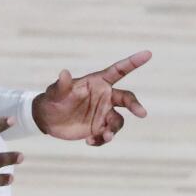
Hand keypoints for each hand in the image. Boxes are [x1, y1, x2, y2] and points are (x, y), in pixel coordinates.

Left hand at [32, 50, 150, 145]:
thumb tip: (63, 73)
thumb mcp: (55, 93)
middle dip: (135, 105)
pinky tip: (89, 142)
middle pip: (126, 99)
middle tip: (142, 113)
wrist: (48, 120)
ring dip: (113, 129)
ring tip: (105, 136)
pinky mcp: (100, 128)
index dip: (133, 62)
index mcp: (98, 82)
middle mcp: (105, 97)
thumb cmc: (53, 100)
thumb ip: (62, 85)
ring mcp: (104, 113)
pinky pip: (107, 135)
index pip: (118, 71)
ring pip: (118, 121)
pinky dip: (102, 140)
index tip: (148, 53)